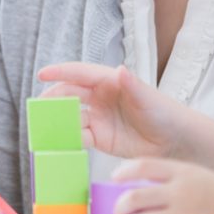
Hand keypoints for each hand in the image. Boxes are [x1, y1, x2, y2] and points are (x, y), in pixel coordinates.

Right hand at [36, 63, 188, 158]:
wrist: (174, 142)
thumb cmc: (164, 112)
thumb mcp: (147, 97)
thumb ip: (132, 85)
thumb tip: (120, 70)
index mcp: (109, 81)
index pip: (80, 73)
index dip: (60, 72)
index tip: (42, 74)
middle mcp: (100, 97)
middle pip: (70, 94)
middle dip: (53, 98)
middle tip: (38, 106)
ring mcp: (98, 118)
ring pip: (70, 116)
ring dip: (57, 120)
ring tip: (43, 126)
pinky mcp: (99, 138)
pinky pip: (78, 136)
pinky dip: (67, 139)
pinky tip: (59, 143)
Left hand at [111, 158, 213, 213]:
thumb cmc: (212, 192)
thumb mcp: (191, 173)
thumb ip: (164, 175)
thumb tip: (128, 183)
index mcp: (181, 172)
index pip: (144, 166)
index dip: (124, 171)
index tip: (115, 178)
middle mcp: (181, 193)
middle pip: (135, 198)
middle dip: (120, 207)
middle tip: (120, 212)